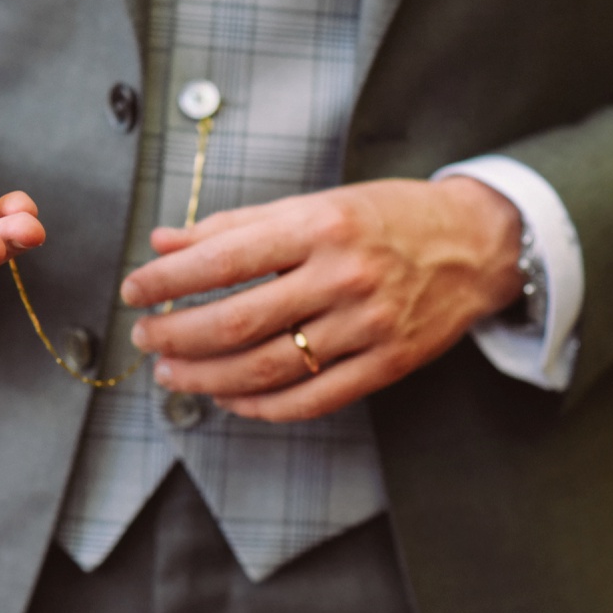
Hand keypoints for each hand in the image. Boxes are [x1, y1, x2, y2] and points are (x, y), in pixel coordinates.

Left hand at [119, 177, 522, 421]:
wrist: (477, 245)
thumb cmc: (386, 219)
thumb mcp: (312, 204)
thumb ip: (235, 226)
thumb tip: (164, 243)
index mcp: (319, 226)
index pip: (222, 260)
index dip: (167, 281)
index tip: (135, 291)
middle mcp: (342, 277)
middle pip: (236, 323)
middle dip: (176, 335)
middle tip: (145, 338)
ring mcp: (367, 327)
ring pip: (266, 369)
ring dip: (206, 378)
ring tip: (172, 372)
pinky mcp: (387, 366)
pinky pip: (310, 400)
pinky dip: (259, 407)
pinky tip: (228, 399)